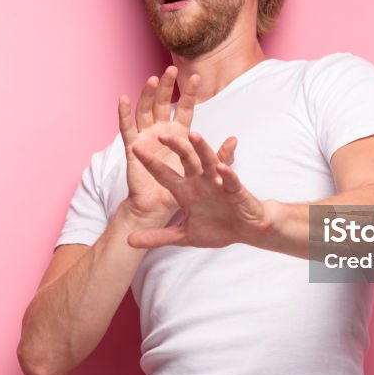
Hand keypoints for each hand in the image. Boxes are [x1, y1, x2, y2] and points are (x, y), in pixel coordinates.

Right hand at [118, 67, 236, 224]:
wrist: (160, 208)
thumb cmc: (183, 190)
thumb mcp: (206, 172)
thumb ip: (221, 157)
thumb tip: (235, 140)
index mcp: (179, 134)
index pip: (184, 108)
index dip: (188, 93)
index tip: (196, 76)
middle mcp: (161, 131)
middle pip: (162, 103)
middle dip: (166, 87)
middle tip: (170, 69)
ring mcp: (146, 137)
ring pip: (145, 110)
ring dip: (147, 95)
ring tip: (152, 79)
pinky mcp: (133, 148)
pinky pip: (126, 128)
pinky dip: (124, 113)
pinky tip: (124, 98)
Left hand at [128, 130, 269, 248]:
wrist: (245, 230)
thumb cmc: (216, 228)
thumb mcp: (183, 236)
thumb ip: (158, 237)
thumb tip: (129, 241)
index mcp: (185, 191)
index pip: (164, 174)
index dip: (150, 163)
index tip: (134, 148)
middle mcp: (200, 182)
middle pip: (186, 160)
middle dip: (175, 147)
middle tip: (161, 134)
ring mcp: (217, 184)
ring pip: (208, 162)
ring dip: (202, 149)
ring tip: (193, 135)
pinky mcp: (234, 190)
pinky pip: (230, 180)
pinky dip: (226, 174)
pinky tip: (220, 168)